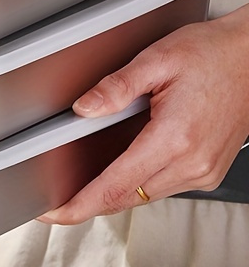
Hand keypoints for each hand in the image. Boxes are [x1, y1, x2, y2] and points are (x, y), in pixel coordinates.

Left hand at [38, 4, 248, 224]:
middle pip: (127, 199)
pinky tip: (121, 170)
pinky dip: (138, 183)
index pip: (115, 187)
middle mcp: (192, 163)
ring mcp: (204, 171)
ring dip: (113, 194)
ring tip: (81, 186)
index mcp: (175, 138)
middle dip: (88, 202)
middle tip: (56, 201)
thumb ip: (115, 87)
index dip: (79, 204)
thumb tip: (84, 108)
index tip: (55, 213)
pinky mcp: (210, 170)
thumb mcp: (156, 60)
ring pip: (145, 196)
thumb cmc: (212, 54)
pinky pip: (164, 187)